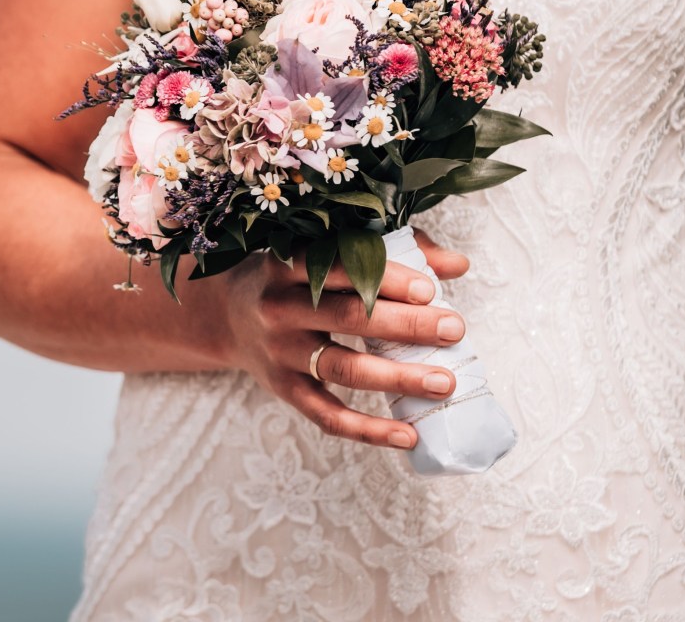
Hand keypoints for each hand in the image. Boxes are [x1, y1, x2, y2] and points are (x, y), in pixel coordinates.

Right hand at [218, 229, 469, 449]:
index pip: (339, 267)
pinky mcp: (283, 390)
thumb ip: (391, 250)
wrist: (227, 315)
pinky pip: (327, 416)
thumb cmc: (296, 278)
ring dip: (397, 378)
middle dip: (406, 325)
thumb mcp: (325, 253)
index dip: (385, 278)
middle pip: (347, 317)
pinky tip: (408, 435)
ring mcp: (279, 352)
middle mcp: (278, 307)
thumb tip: (457, 264)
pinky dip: (368, 430)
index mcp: (288, 264)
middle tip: (454, 329)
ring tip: (445, 382)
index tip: (430, 289)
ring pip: (342, 368)